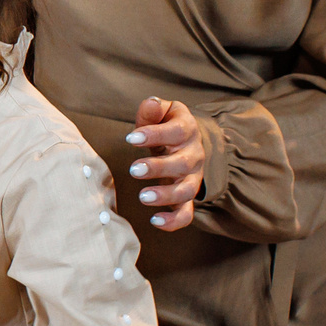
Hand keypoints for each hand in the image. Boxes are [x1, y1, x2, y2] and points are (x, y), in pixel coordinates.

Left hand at [125, 97, 203, 231]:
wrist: (185, 142)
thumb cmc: (165, 125)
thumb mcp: (161, 112)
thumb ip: (153, 109)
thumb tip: (150, 104)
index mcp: (187, 130)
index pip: (177, 131)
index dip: (155, 134)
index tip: (131, 138)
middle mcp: (194, 155)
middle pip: (182, 164)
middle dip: (159, 168)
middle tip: (134, 169)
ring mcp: (192, 178)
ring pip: (187, 190)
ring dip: (166, 195)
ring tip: (143, 197)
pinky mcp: (186, 197)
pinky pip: (186, 213)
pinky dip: (174, 221)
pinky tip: (154, 221)